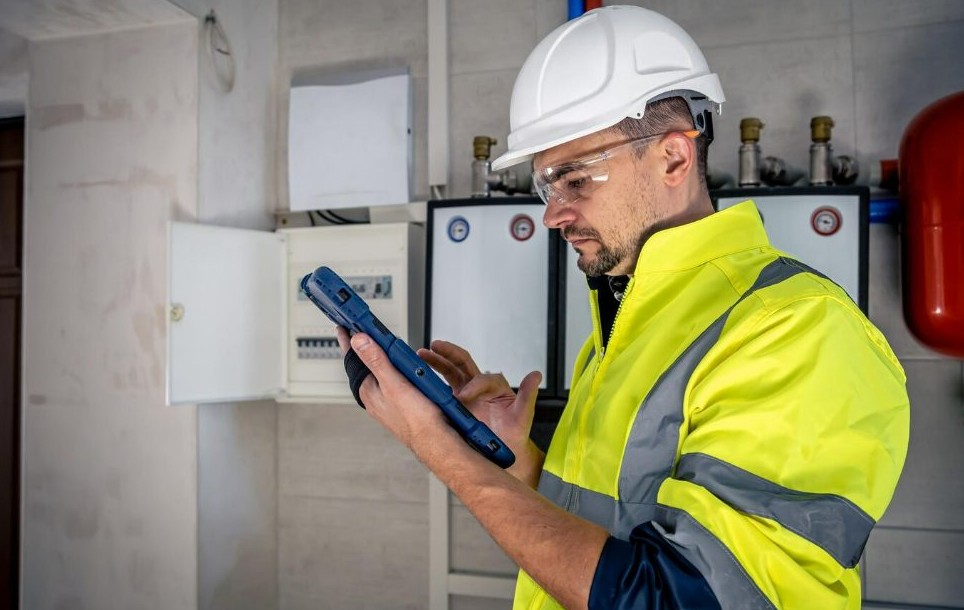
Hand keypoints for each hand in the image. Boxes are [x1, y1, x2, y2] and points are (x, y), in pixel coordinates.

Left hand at [336, 327, 450, 451]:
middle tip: (359, 332)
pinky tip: (400, 369)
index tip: (343, 326)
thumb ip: (376, 360)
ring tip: (378, 346)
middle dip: (363, 348)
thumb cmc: (416, 420)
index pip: (354, 358)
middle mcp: (374, 395)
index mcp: (368, 389)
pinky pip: (392, 381)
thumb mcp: (394, 384)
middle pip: (366, 365)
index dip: (348, 340)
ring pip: (380, 373)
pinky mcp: (399, 404)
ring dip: (380, 358)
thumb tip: (358, 341)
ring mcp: (386, 401)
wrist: (435, 441)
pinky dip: (393, 370)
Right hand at [417, 340, 541, 463]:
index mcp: (495, 386)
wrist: (503, 454)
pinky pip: (441, 389)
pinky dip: (430, 382)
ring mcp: (465, 394)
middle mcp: (479, 387)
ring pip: (449, 372)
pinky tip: (418, 377)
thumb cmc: (514, 435)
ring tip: (422, 354)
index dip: (473, 385)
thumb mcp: (523, 416)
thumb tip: (535, 375)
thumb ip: (528, 395)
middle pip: (463, 363)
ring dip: (436, 361)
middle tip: (435, 346)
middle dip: (448, 354)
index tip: (464, 397)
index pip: (482, 378)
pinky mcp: (454, 404)